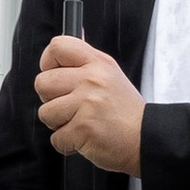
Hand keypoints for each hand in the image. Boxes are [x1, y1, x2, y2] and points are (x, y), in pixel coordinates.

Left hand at [35, 35, 144, 175]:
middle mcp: (91, 79)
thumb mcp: (110, 76)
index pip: (57, 46)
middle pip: (42, 82)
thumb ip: (83, 65)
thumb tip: (55, 55)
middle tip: (70, 107)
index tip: (54, 75)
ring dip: (58, 124)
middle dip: (50, 99)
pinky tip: (85, 137)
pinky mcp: (83, 128)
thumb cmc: (126, 112)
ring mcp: (87, 104)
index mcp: (98, 63)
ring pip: (45, 112)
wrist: (146, 138)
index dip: (47, 62)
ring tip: (80, 122)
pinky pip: (55, 138)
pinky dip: (67, 143)